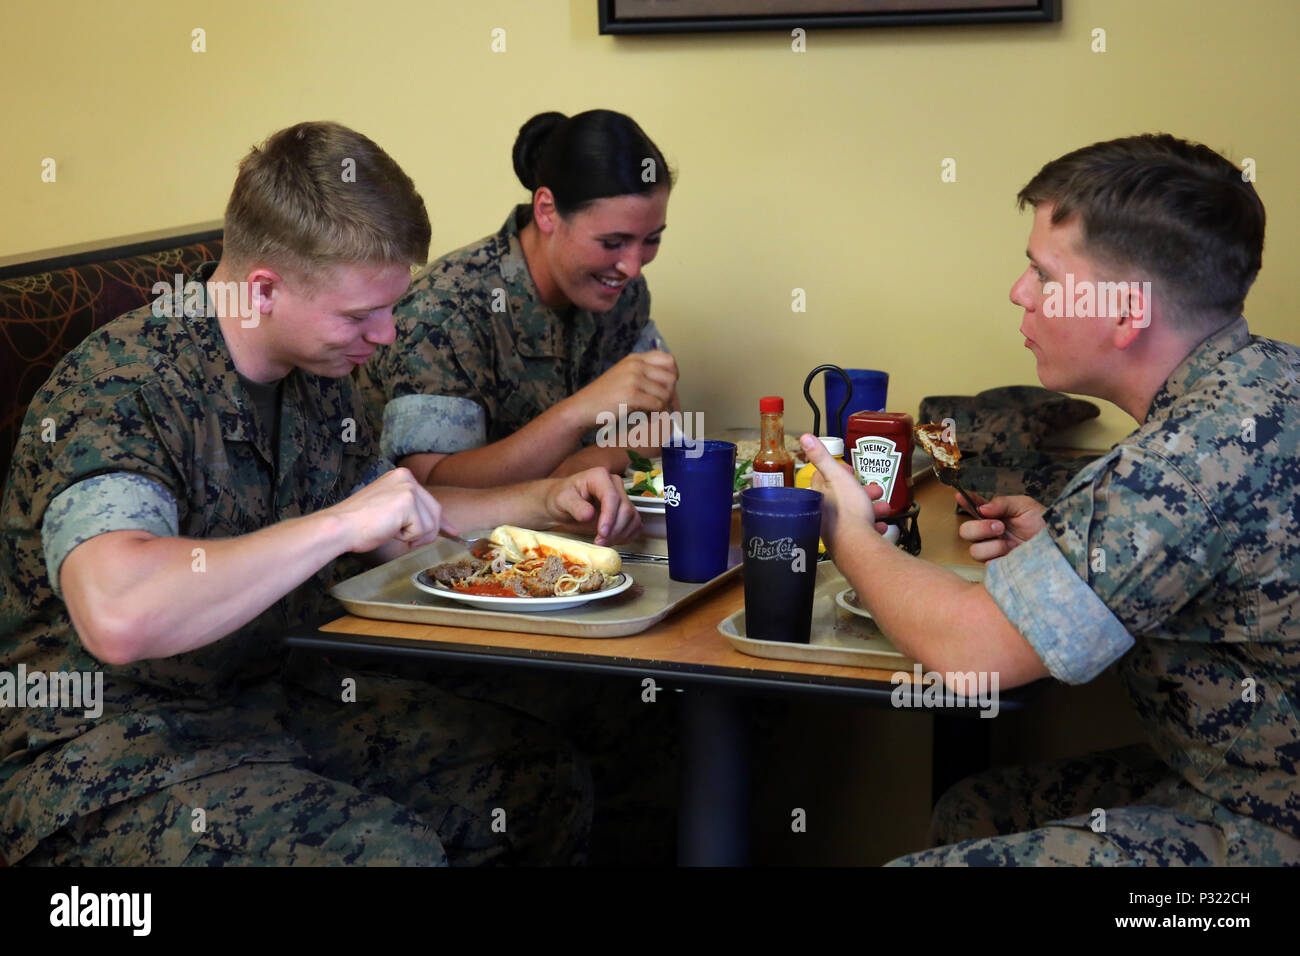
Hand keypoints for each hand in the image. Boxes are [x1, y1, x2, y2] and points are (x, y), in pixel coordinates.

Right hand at [325, 467, 447, 553]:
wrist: (340, 527)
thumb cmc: (360, 524)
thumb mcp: (391, 511)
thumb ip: (412, 513)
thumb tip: (439, 527)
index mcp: (402, 477)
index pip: (430, 501)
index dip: (441, 521)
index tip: (453, 531)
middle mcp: (407, 477)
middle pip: (435, 512)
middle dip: (425, 532)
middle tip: (404, 538)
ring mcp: (408, 488)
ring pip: (430, 524)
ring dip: (413, 536)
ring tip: (390, 530)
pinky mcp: (408, 501)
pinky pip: (421, 530)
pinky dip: (407, 537)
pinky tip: (389, 529)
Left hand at [545, 467, 641, 544]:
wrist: (563, 504)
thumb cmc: (561, 498)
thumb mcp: (562, 500)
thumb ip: (575, 506)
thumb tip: (589, 514)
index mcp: (599, 477)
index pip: (612, 497)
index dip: (609, 516)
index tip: (602, 532)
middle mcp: (614, 484)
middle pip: (625, 509)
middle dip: (614, 529)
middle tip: (599, 542)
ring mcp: (622, 497)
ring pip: (632, 518)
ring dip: (620, 535)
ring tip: (602, 542)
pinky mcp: (625, 510)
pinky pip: (635, 524)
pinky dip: (626, 535)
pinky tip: (612, 540)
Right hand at [567, 350, 678, 423]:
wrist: (582, 408)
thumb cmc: (603, 398)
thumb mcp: (624, 377)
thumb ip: (644, 375)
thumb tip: (672, 383)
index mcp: (635, 359)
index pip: (668, 359)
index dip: (673, 375)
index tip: (666, 388)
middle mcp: (636, 365)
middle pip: (671, 377)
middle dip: (670, 394)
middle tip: (660, 405)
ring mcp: (633, 379)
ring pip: (666, 393)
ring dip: (661, 407)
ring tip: (649, 413)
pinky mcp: (631, 395)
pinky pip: (657, 405)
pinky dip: (654, 414)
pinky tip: (644, 417)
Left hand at [800, 434, 887, 555]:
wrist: (857, 546)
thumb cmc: (847, 512)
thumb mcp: (838, 477)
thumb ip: (822, 457)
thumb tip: (806, 438)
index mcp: (820, 495)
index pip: (823, 479)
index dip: (839, 472)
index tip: (850, 470)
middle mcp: (824, 513)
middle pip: (843, 496)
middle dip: (861, 491)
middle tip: (874, 489)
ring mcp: (835, 530)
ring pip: (854, 514)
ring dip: (871, 508)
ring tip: (884, 507)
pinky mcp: (847, 543)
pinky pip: (861, 532)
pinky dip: (872, 526)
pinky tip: (880, 526)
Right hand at [957, 492, 1046, 561]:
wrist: (1060, 546)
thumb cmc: (1044, 524)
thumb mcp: (1025, 506)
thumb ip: (1002, 503)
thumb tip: (982, 508)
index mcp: (995, 516)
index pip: (974, 507)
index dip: (964, 501)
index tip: (960, 496)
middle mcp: (990, 534)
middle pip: (966, 532)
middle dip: (979, 528)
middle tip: (999, 527)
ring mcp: (994, 551)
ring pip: (974, 550)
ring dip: (991, 545)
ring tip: (1010, 544)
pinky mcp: (1000, 567)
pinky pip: (987, 565)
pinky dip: (997, 559)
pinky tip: (1010, 555)